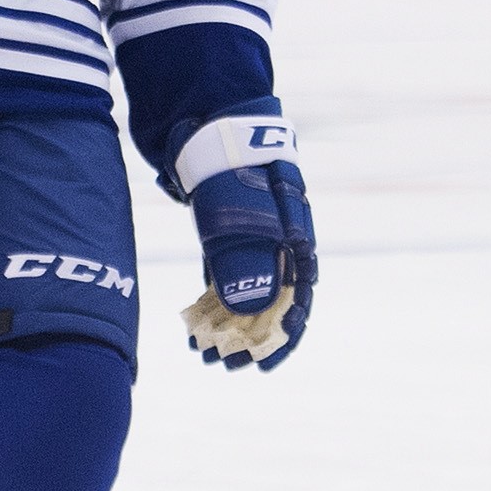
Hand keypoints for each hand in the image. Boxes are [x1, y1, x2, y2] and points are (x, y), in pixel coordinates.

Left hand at [183, 155, 315, 371]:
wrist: (209, 124)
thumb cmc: (231, 170)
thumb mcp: (236, 217)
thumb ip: (243, 261)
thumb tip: (246, 312)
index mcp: (295, 241)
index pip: (298, 299)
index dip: (283, 335)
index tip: (263, 365)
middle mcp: (279, 244)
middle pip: (271, 301)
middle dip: (249, 338)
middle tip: (224, 366)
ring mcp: (252, 239)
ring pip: (245, 291)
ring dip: (227, 324)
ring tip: (204, 354)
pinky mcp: (225, 235)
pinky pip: (223, 276)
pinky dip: (211, 301)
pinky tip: (192, 325)